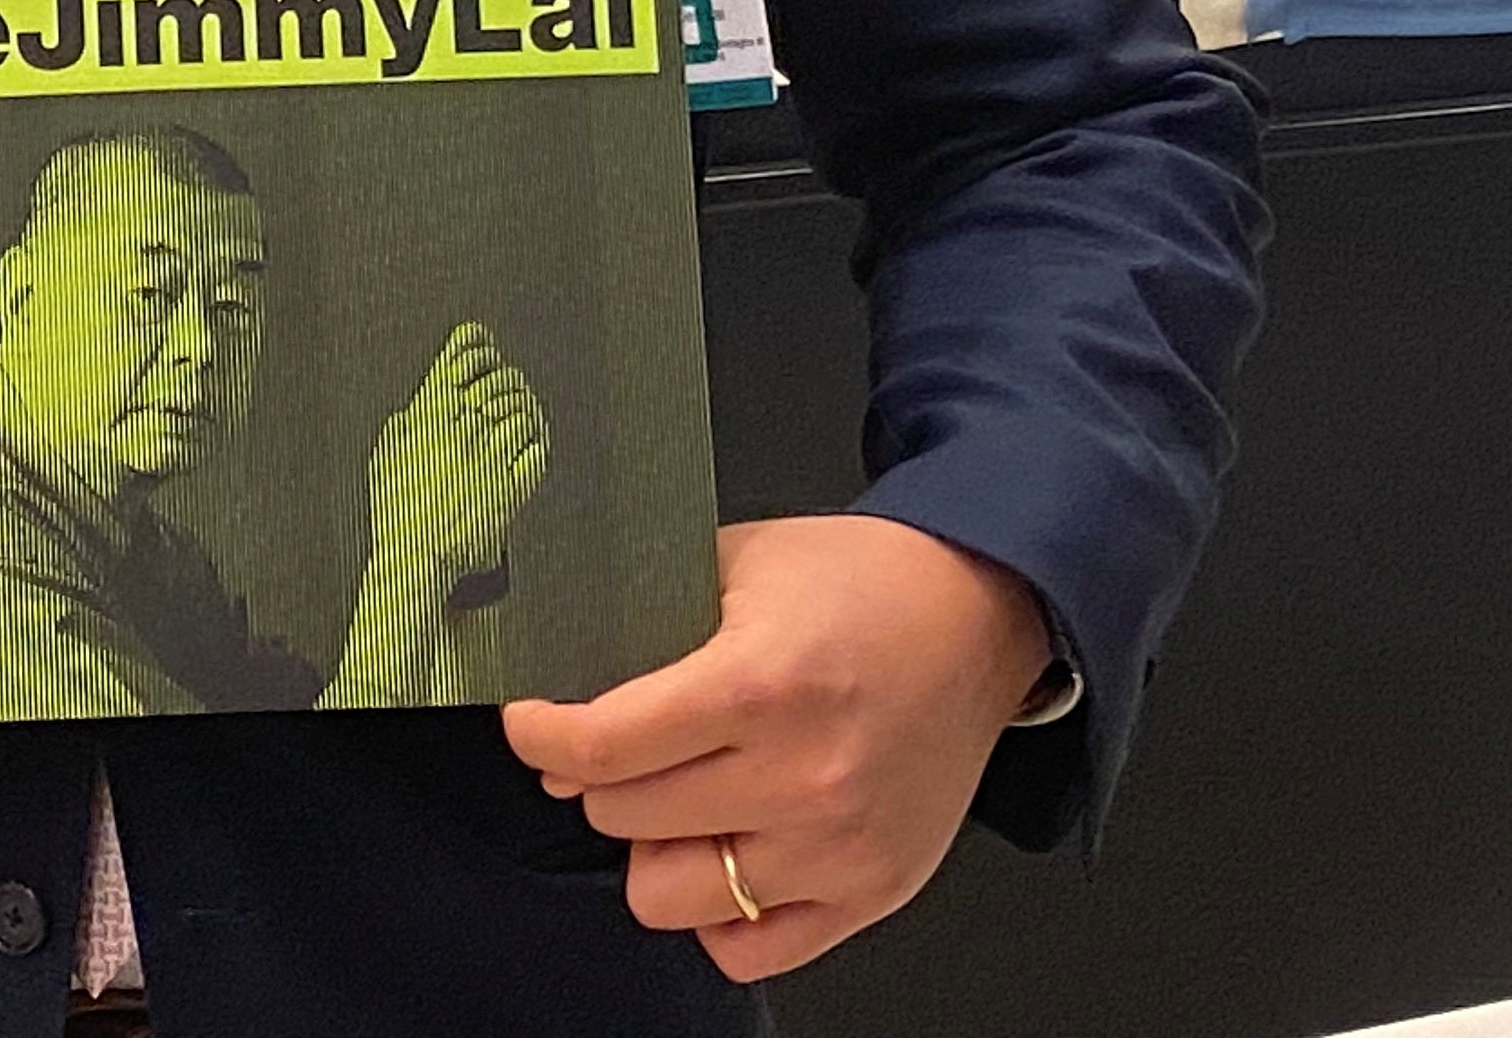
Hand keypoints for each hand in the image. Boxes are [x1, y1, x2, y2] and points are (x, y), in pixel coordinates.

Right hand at [365, 322, 549, 576]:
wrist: (414, 561)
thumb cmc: (396, 513)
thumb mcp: (384, 460)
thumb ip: (400, 429)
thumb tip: (412, 410)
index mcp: (429, 414)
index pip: (464, 356)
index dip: (479, 347)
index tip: (486, 349)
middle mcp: (462, 429)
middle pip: (501, 382)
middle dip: (508, 383)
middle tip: (511, 389)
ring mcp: (488, 458)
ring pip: (522, 414)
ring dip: (524, 414)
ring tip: (522, 419)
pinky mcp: (510, 489)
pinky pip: (536, 452)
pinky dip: (536, 446)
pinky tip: (530, 448)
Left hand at [498, 514, 1050, 981]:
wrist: (980, 619)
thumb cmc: (863, 585)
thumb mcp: (743, 562)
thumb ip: (651, 608)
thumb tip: (560, 653)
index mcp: (762, 684)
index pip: (605, 747)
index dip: (544, 735)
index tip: (531, 723)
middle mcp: (802, 777)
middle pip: (625, 818)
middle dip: (597, 778)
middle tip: (615, 745)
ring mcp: (838, 847)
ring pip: (668, 897)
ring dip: (651, 847)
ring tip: (674, 798)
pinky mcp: (871, 892)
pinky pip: (747, 949)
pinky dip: (717, 912)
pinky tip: (724, 849)